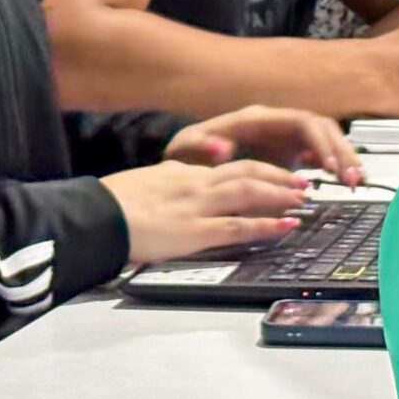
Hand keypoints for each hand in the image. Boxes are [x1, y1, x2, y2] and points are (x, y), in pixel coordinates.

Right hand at [100, 159, 310, 263]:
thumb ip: (163, 181)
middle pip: (247, 171)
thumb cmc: (109, 203)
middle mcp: (194, 184)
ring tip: (303, 199)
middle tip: (301, 182)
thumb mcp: (140, 184)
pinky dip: (266, 225)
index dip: (255, 170)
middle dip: (278, 176)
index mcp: (180, 173)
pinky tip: (286, 226)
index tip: (271, 176)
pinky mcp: (195, 231)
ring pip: (250, 192)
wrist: (95, 216)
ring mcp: (197, 206)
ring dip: (281, 194)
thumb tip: (173, 177)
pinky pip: (239, 225)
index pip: (226, 167)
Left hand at [165, 105, 362, 185]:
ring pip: (326, 141)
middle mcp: (277, 123)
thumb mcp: (186, 148)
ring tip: (356, 182)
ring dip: (343, 159)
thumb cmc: (188, 150)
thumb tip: (222, 148)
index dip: (318, 142)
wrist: (188, 156)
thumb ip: (201, 146)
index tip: (327, 166)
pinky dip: (335, 166)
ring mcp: (285, 137)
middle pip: (322, 129)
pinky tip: (347, 182)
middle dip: (341, 151)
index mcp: (258, 118)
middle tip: (353, 179)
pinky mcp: (289, 153)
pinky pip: (321, 155)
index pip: (301, 122)